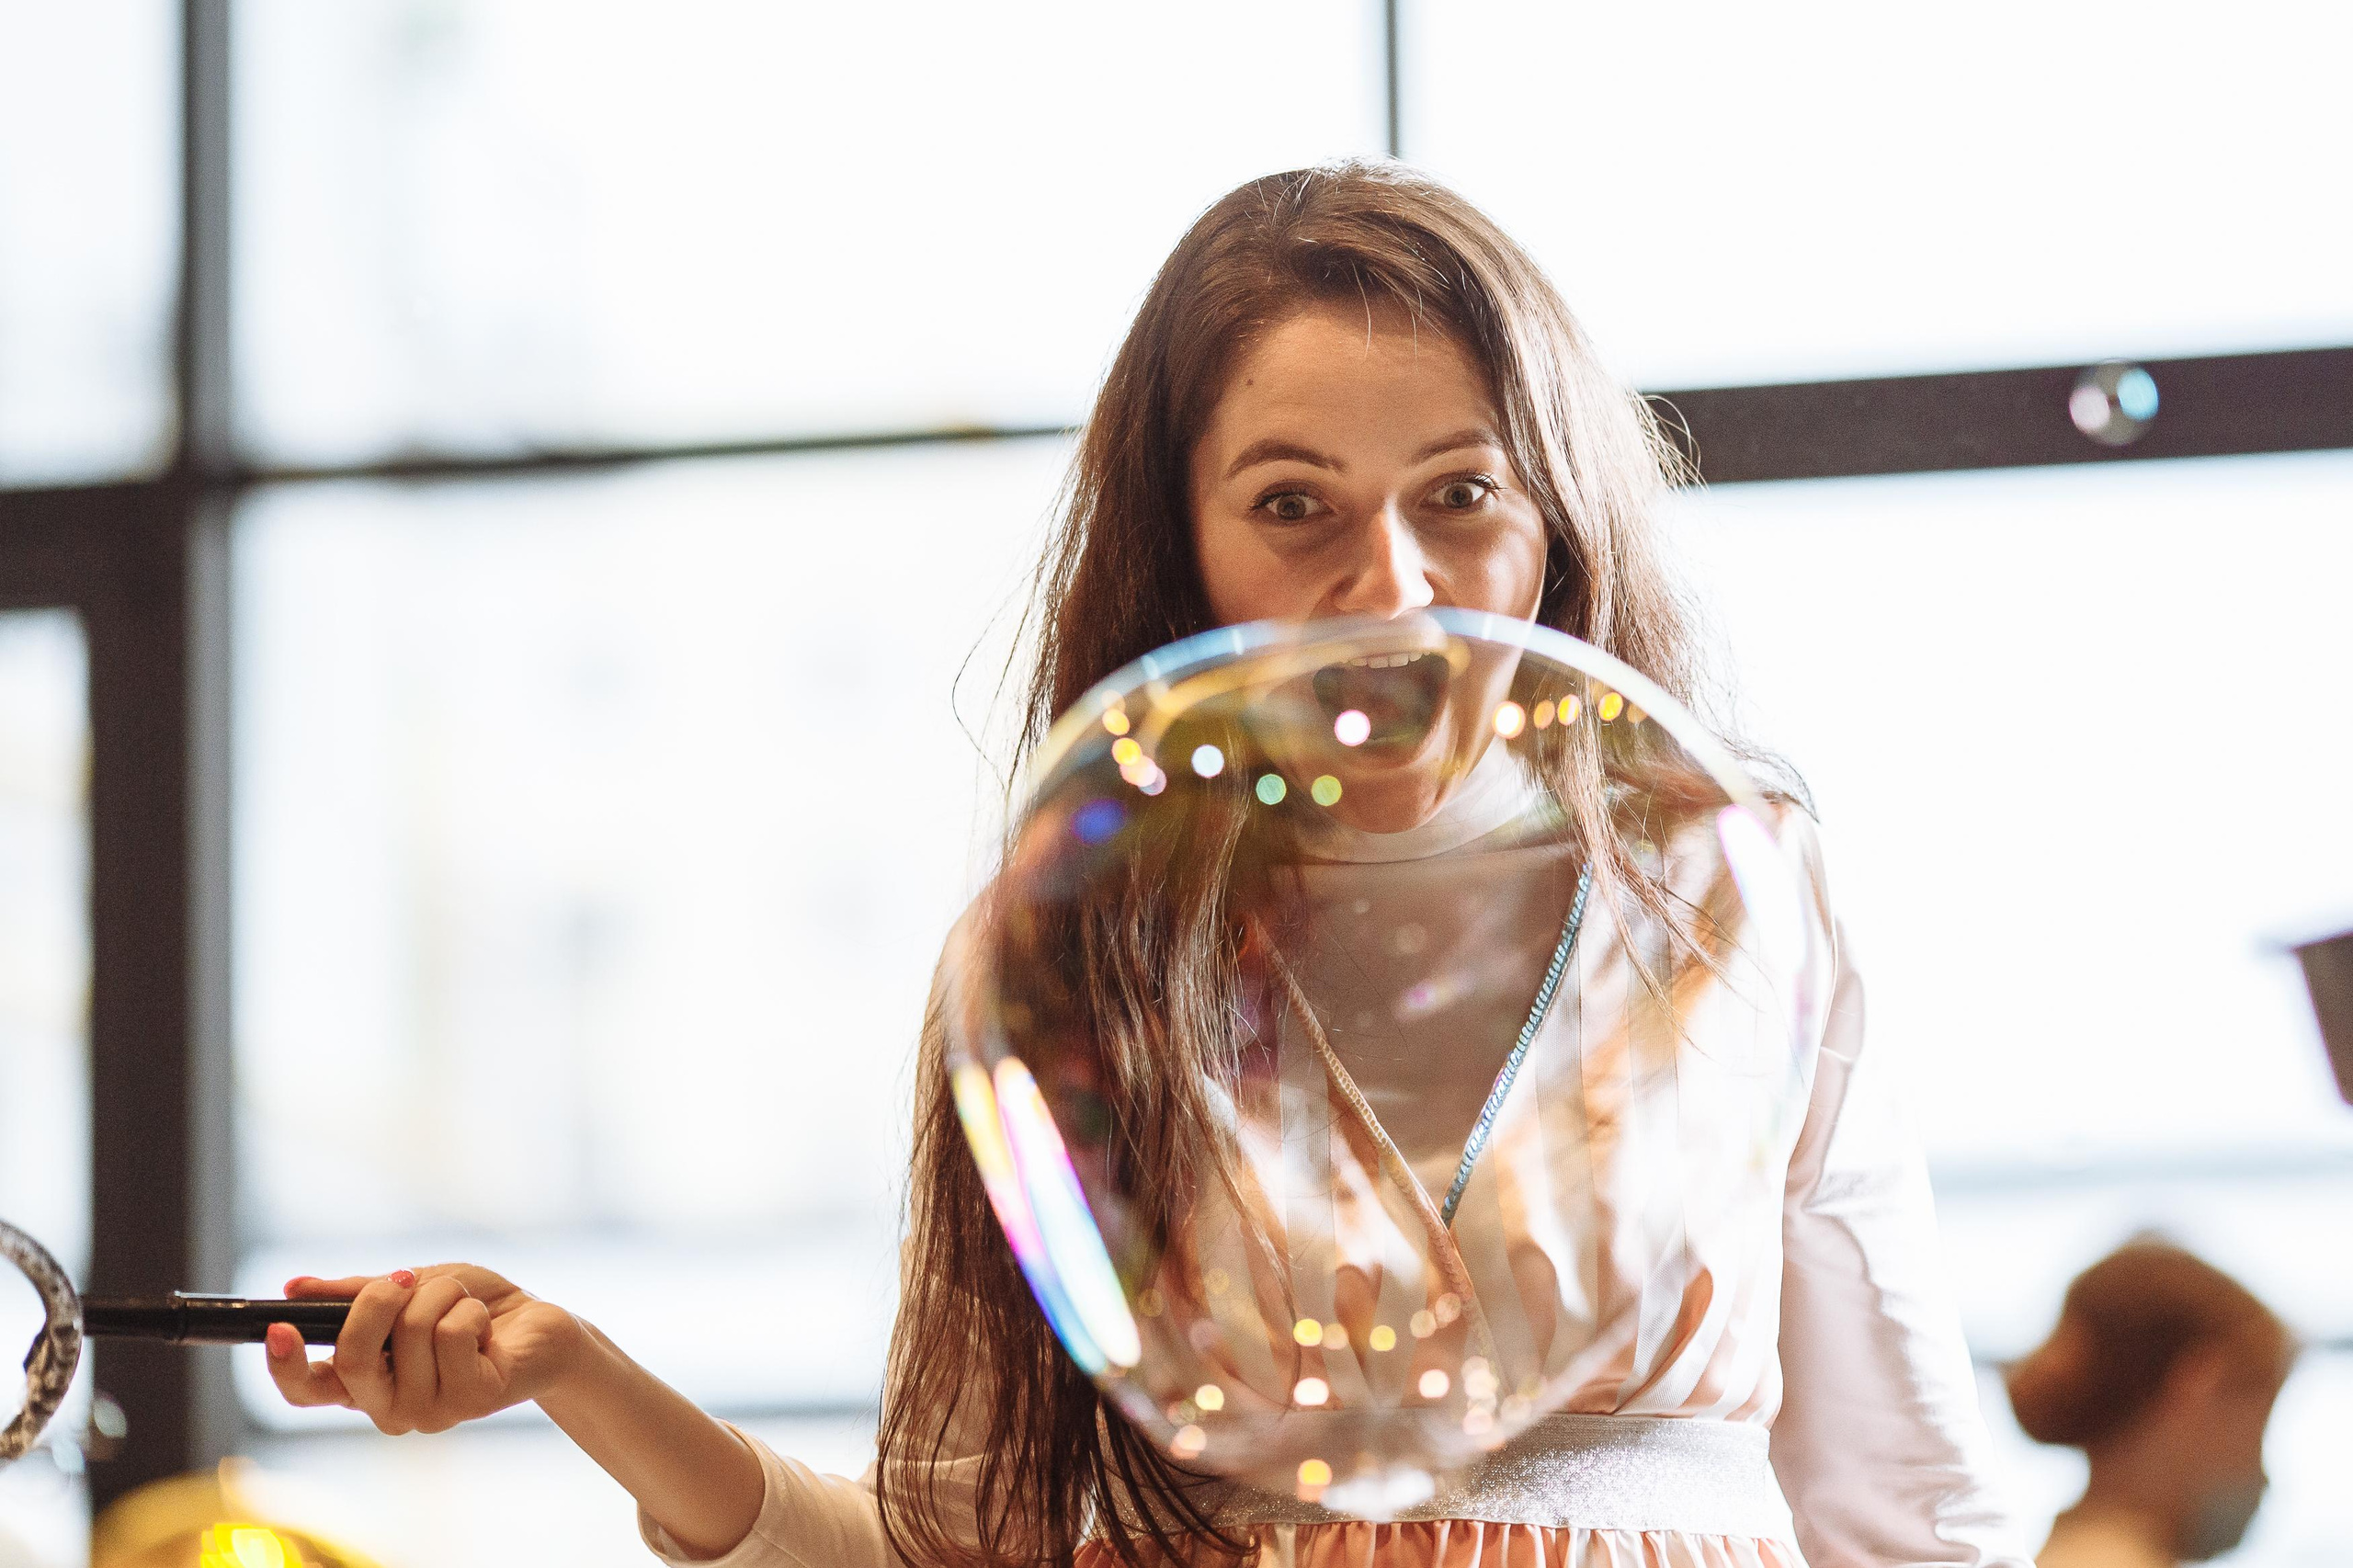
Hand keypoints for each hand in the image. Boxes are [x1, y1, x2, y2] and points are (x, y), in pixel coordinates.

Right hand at [264, 1263, 588, 1435]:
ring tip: (464, 1303)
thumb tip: (293, 1288)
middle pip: (352, 1358)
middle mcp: (388, 1407)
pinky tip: (488, 1329)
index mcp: (364, 1383)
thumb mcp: (410, 1290)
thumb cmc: (473, 1309)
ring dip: (442, 1294)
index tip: (277, 1326)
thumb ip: (355, 1293)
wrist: (542, 1327)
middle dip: (376, 1301)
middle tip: (405, 1278)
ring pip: (412, 1332)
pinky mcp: (471, 1402)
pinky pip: (454, 1334)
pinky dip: (471, 1310)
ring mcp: (429, 1412)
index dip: (284, 1364)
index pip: (305, 1391)